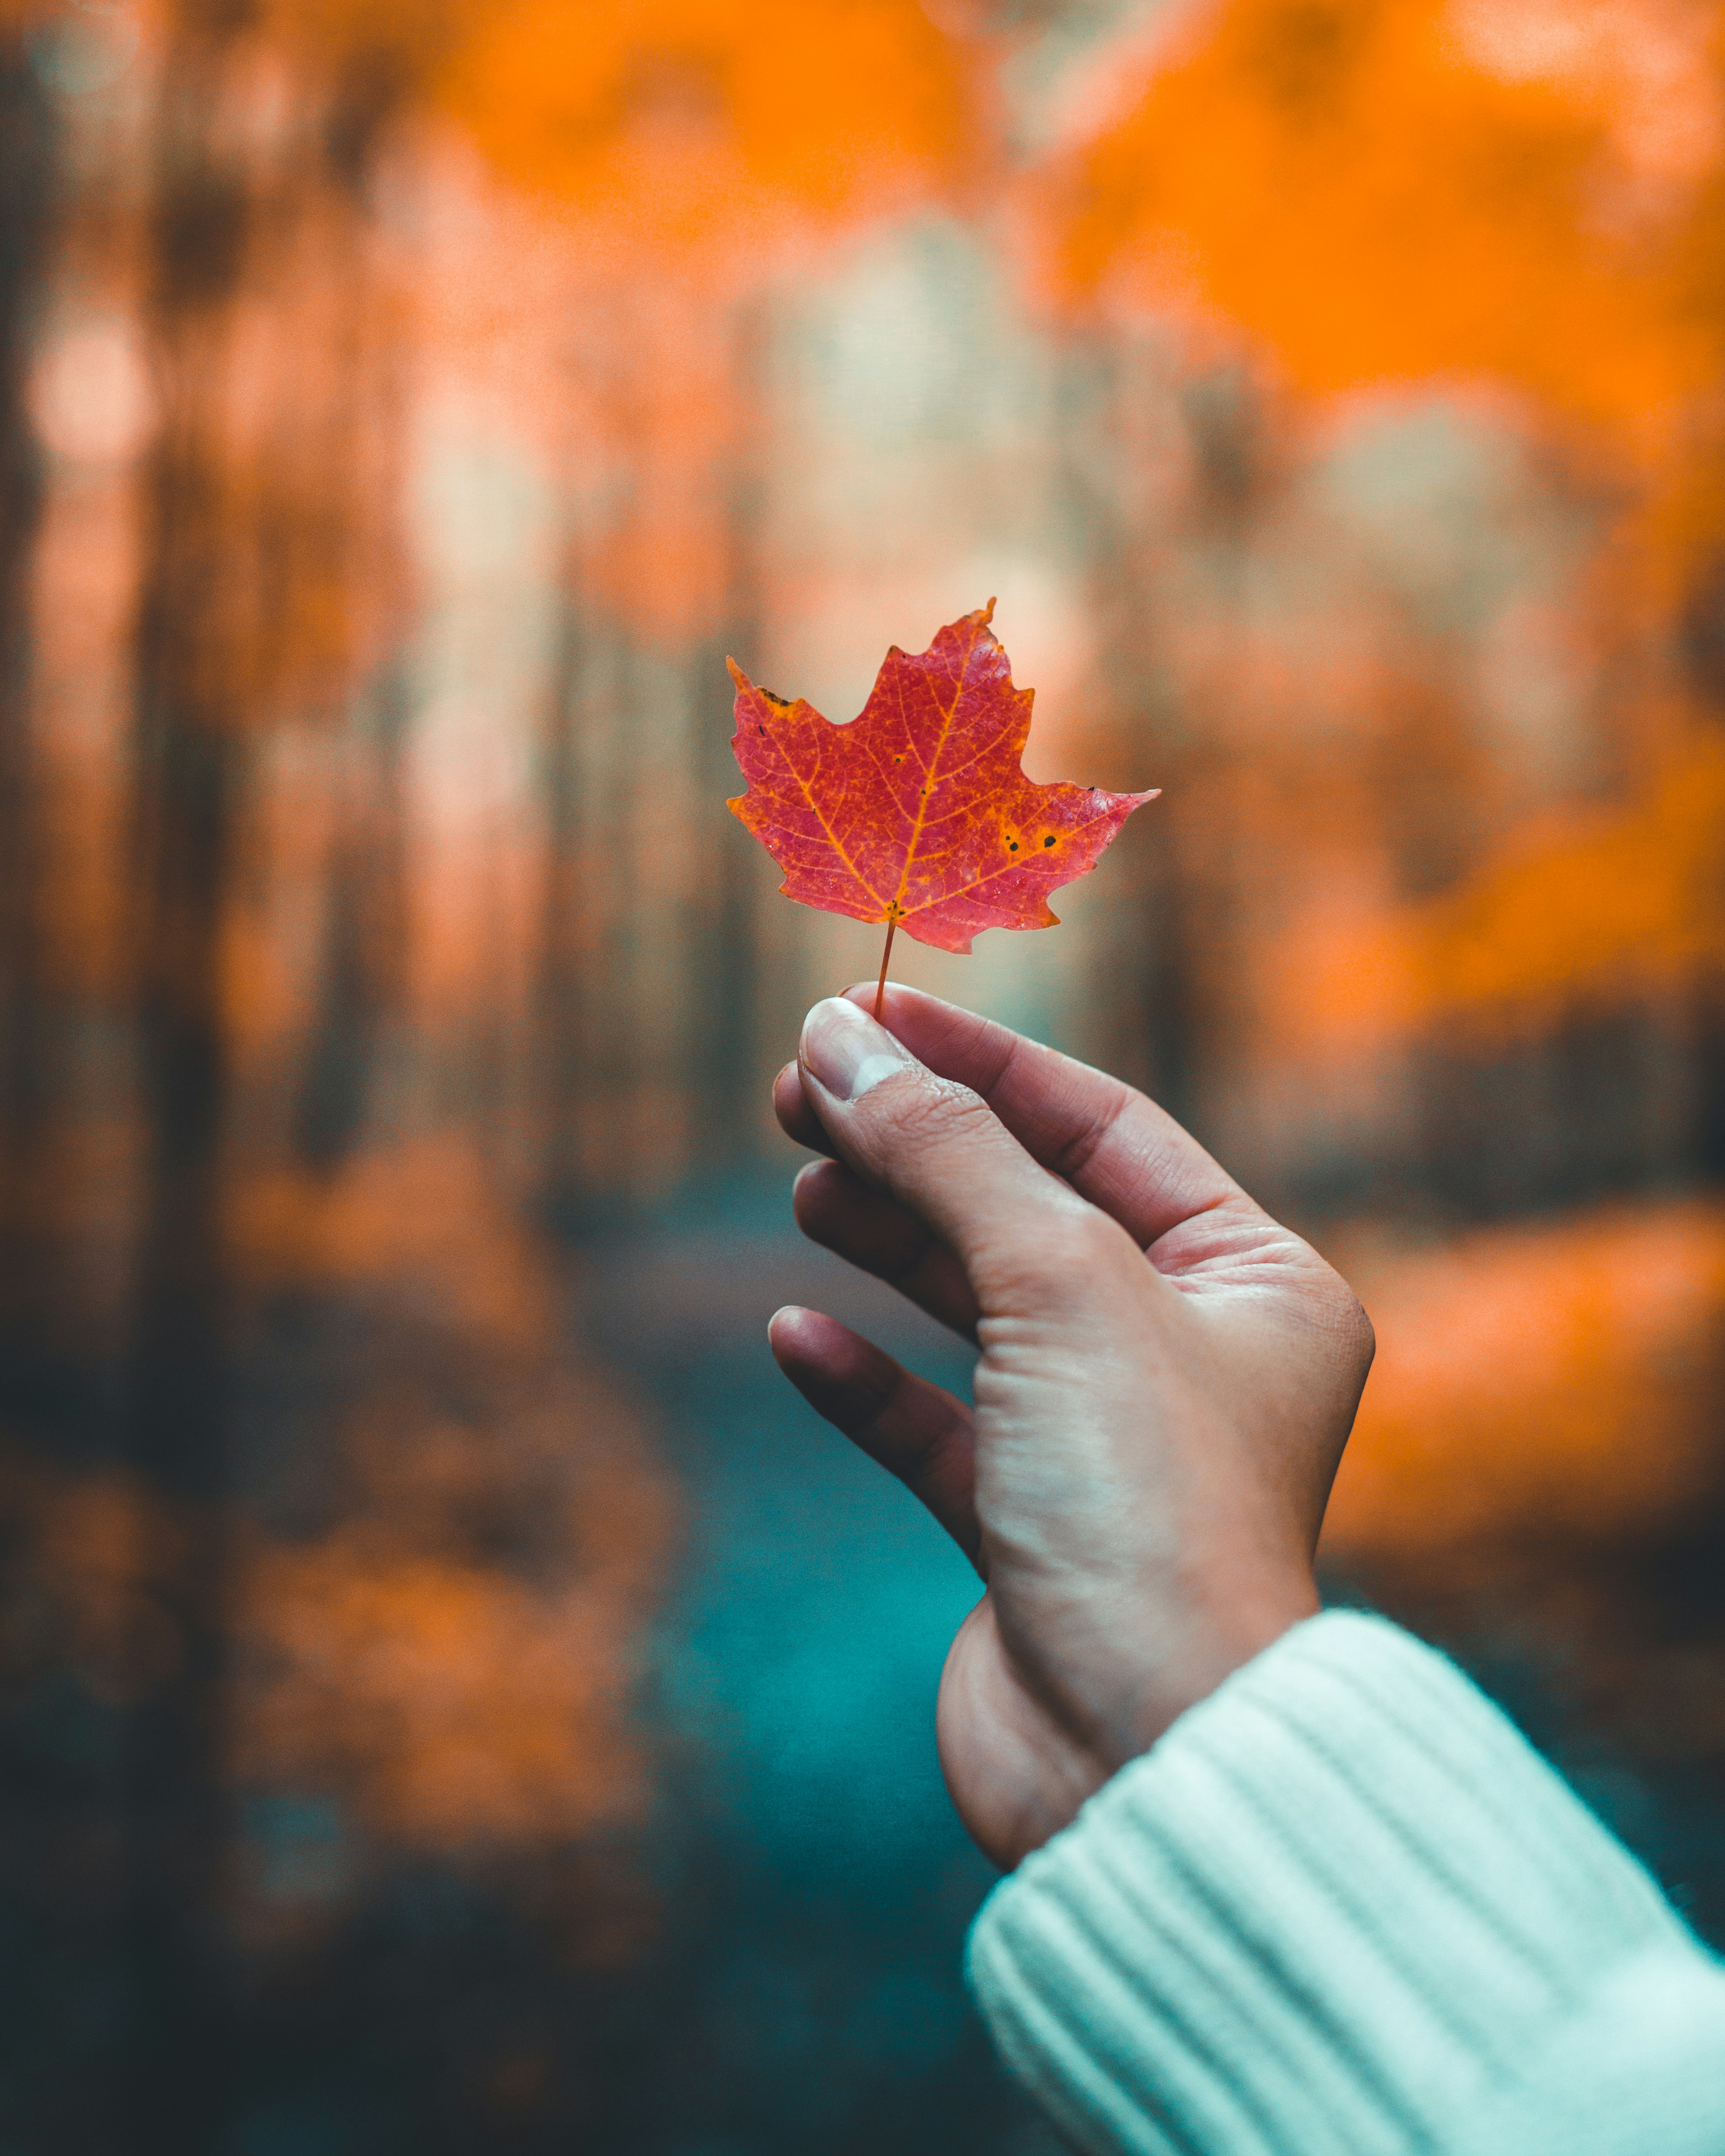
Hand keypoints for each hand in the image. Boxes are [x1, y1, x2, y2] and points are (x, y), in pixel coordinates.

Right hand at [768, 985, 1372, 1869]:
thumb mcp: (1056, 1281)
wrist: (1139, 1755)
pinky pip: (936, 1428)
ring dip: (889, 1241)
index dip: (980, 1063)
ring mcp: (1108, 1446)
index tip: (864, 1014)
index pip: (1104, 1129)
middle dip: (919, 1143)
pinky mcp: (1028, 1531)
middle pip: (1031, 1207)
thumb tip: (842, 1042)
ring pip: (979, 1308)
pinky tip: (796, 1337)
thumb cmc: (1146, 1502)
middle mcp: (1193, 1357)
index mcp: (1259, 1284)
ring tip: (805, 1180)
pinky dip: (867, 1378)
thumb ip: (948, 1153)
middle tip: (802, 1088)